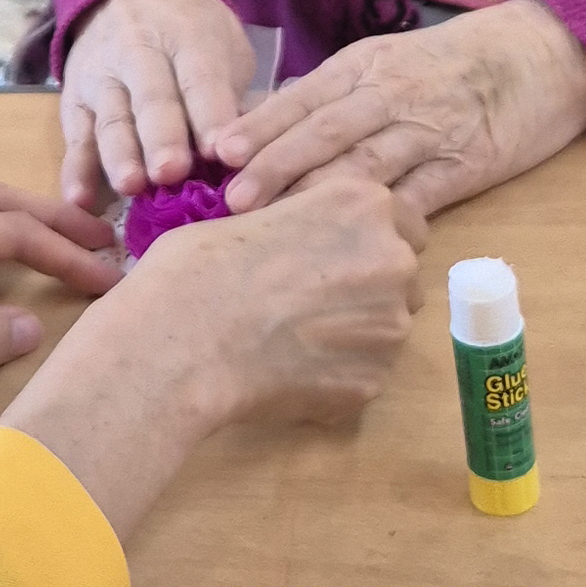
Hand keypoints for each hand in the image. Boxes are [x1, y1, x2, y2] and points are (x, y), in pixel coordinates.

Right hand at [0, 179, 425, 541]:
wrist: (182, 342)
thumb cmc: (197, 266)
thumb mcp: (254, 213)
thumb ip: (304, 226)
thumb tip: (304, 242)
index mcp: (364, 204)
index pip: (403, 220)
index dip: (368, 239)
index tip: (337, 254)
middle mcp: (393, 260)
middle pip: (400, 276)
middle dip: (366, 287)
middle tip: (308, 300)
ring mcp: (389, 326)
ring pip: (384, 328)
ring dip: (351, 333)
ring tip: (289, 340)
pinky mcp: (372, 382)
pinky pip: (361, 375)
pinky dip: (333, 375)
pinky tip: (284, 372)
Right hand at [58, 0, 256, 208]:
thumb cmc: (192, 32)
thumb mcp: (223, 46)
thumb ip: (232, 92)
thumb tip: (247, 150)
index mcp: (187, 36)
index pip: (200, 78)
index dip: (209, 115)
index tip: (221, 152)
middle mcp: (138, 52)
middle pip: (151, 98)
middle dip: (161, 137)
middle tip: (171, 172)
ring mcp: (101, 76)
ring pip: (110, 118)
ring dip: (119, 155)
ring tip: (130, 186)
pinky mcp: (74, 100)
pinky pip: (74, 135)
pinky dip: (74, 169)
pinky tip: (78, 199)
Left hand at [211, 0, 585, 223]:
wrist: (539, 55)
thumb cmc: (449, 63)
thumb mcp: (385, 62)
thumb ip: (330, 95)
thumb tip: (262, 128)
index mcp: (363, 67)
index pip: (302, 97)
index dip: (260, 126)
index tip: (217, 152)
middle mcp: (390, 95)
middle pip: (325, 131)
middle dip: (275, 165)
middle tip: (232, 199)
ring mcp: (428, 132)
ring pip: (365, 165)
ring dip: (318, 197)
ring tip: (278, 226)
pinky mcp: (464, 167)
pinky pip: (418, 199)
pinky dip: (384, 222)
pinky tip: (353, 245)